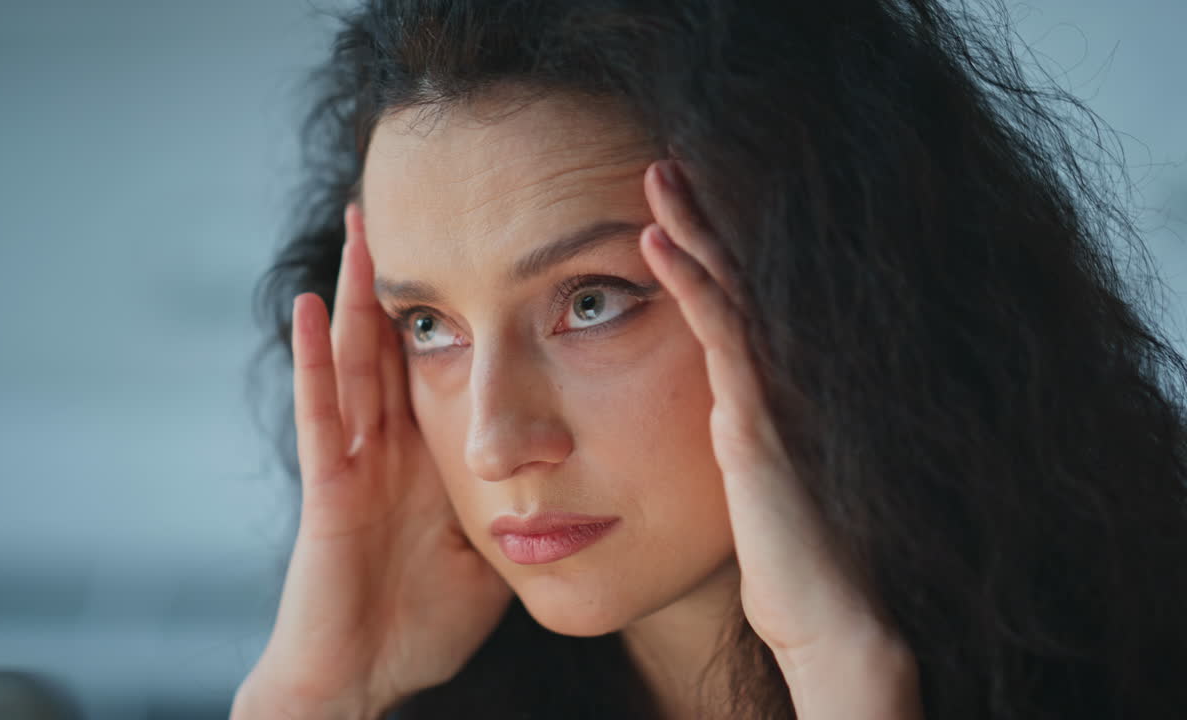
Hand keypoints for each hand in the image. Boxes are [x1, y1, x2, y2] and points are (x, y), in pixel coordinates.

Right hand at [236, 203, 512, 718]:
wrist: (367, 678)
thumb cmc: (425, 623)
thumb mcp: (490, 549)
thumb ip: (516, 503)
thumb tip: (570, 473)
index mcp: (428, 455)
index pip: (442, 364)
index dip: (453, 307)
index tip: (474, 248)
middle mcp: (390, 445)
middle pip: (395, 343)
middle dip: (402, 277)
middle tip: (408, 201)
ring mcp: (356, 461)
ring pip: (355, 360)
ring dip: (355, 291)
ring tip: (359, 222)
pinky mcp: (329, 489)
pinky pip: (321, 416)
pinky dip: (315, 362)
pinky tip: (309, 306)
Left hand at [638, 159, 902, 667]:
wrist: (830, 620)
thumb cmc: (789, 571)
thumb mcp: (749, 497)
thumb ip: (737, 455)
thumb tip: (717, 443)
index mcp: (758, 400)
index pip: (729, 307)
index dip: (703, 251)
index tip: (666, 207)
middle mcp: (768, 385)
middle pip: (732, 281)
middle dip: (698, 219)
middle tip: (662, 164)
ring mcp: (767, 396)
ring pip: (728, 291)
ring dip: (690, 228)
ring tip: (657, 172)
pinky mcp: (756, 418)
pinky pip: (718, 332)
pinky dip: (687, 280)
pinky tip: (653, 239)